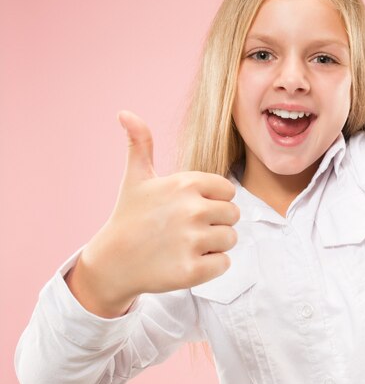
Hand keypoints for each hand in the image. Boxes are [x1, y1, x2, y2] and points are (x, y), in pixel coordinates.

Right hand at [74, 111, 238, 313]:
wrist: (112, 262)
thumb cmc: (129, 216)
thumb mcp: (136, 178)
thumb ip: (140, 144)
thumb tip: (126, 113)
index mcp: (186, 183)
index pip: (228, 190)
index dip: (213, 201)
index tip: (190, 209)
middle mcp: (192, 209)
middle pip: (233, 215)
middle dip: (216, 223)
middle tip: (188, 230)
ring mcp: (192, 241)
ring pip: (231, 239)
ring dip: (214, 245)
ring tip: (187, 245)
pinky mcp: (192, 270)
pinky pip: (224, 264)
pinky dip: (211, 266)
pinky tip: (187, 261)